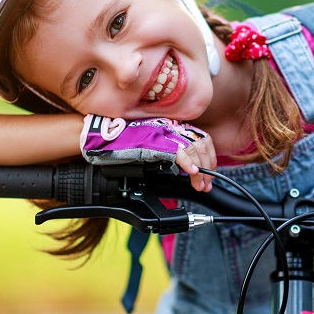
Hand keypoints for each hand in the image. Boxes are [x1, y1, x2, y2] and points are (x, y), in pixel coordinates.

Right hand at [81, 116, 215, 191]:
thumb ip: (169, 153)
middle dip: (208, 168)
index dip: (209, 158)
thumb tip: (184, 169)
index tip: (207, 176)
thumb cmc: (123, 143)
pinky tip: (192, 172)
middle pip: (202, 144)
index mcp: (172, 129)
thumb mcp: (152, 148)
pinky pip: (178, 151)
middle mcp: (171, 128)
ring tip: (199, 185)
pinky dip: (188, 163)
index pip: (201, 139)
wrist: (104, 136)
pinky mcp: (156, 140)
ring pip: (194, 148)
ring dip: (201, 170)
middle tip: (205, 185)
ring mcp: (164, 132)